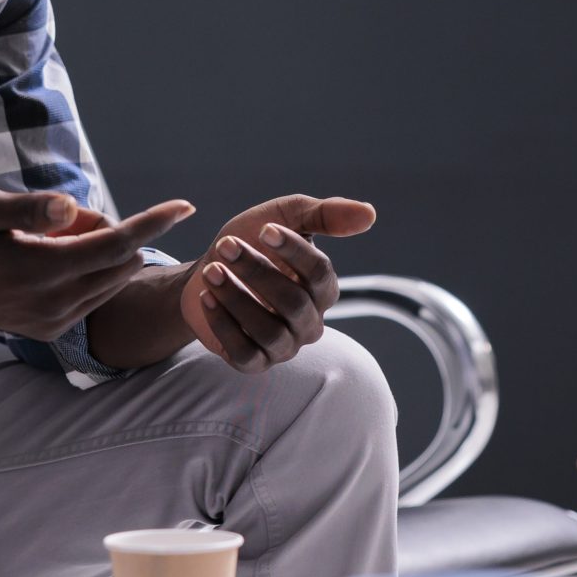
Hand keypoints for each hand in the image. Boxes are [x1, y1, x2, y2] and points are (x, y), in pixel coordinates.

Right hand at [0, 184, 193, 341]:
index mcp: (42, 269)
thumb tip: (77, 207)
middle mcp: (55, 303)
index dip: (153, 221)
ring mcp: (53, 321)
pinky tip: (47, 258)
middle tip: (59, 218)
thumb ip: (32, 206)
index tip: (186, 205)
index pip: (117, 244)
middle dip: (112, 231)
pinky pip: (92, 296)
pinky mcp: (49, 330)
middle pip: (120, 262)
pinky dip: (87, 272)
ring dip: (99, 253)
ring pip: (109, 281)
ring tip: (45, 238)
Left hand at [179, 194, 375, 373]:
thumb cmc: (252, 242)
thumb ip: (325, 214)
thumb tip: (370, 214)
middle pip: (293, 303)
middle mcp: (309, 321)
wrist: (206, 270)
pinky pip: (245, 353)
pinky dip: (224, 325)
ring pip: (269, 331)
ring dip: (236, 298)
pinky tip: (207, 297)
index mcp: (322, 288)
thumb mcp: (285, 217)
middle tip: (226, 246)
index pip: (320, 273)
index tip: (264, 228)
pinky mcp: (254, 362)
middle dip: (257, 272)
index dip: (294, 251)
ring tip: (211, 270)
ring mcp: (283, 345)